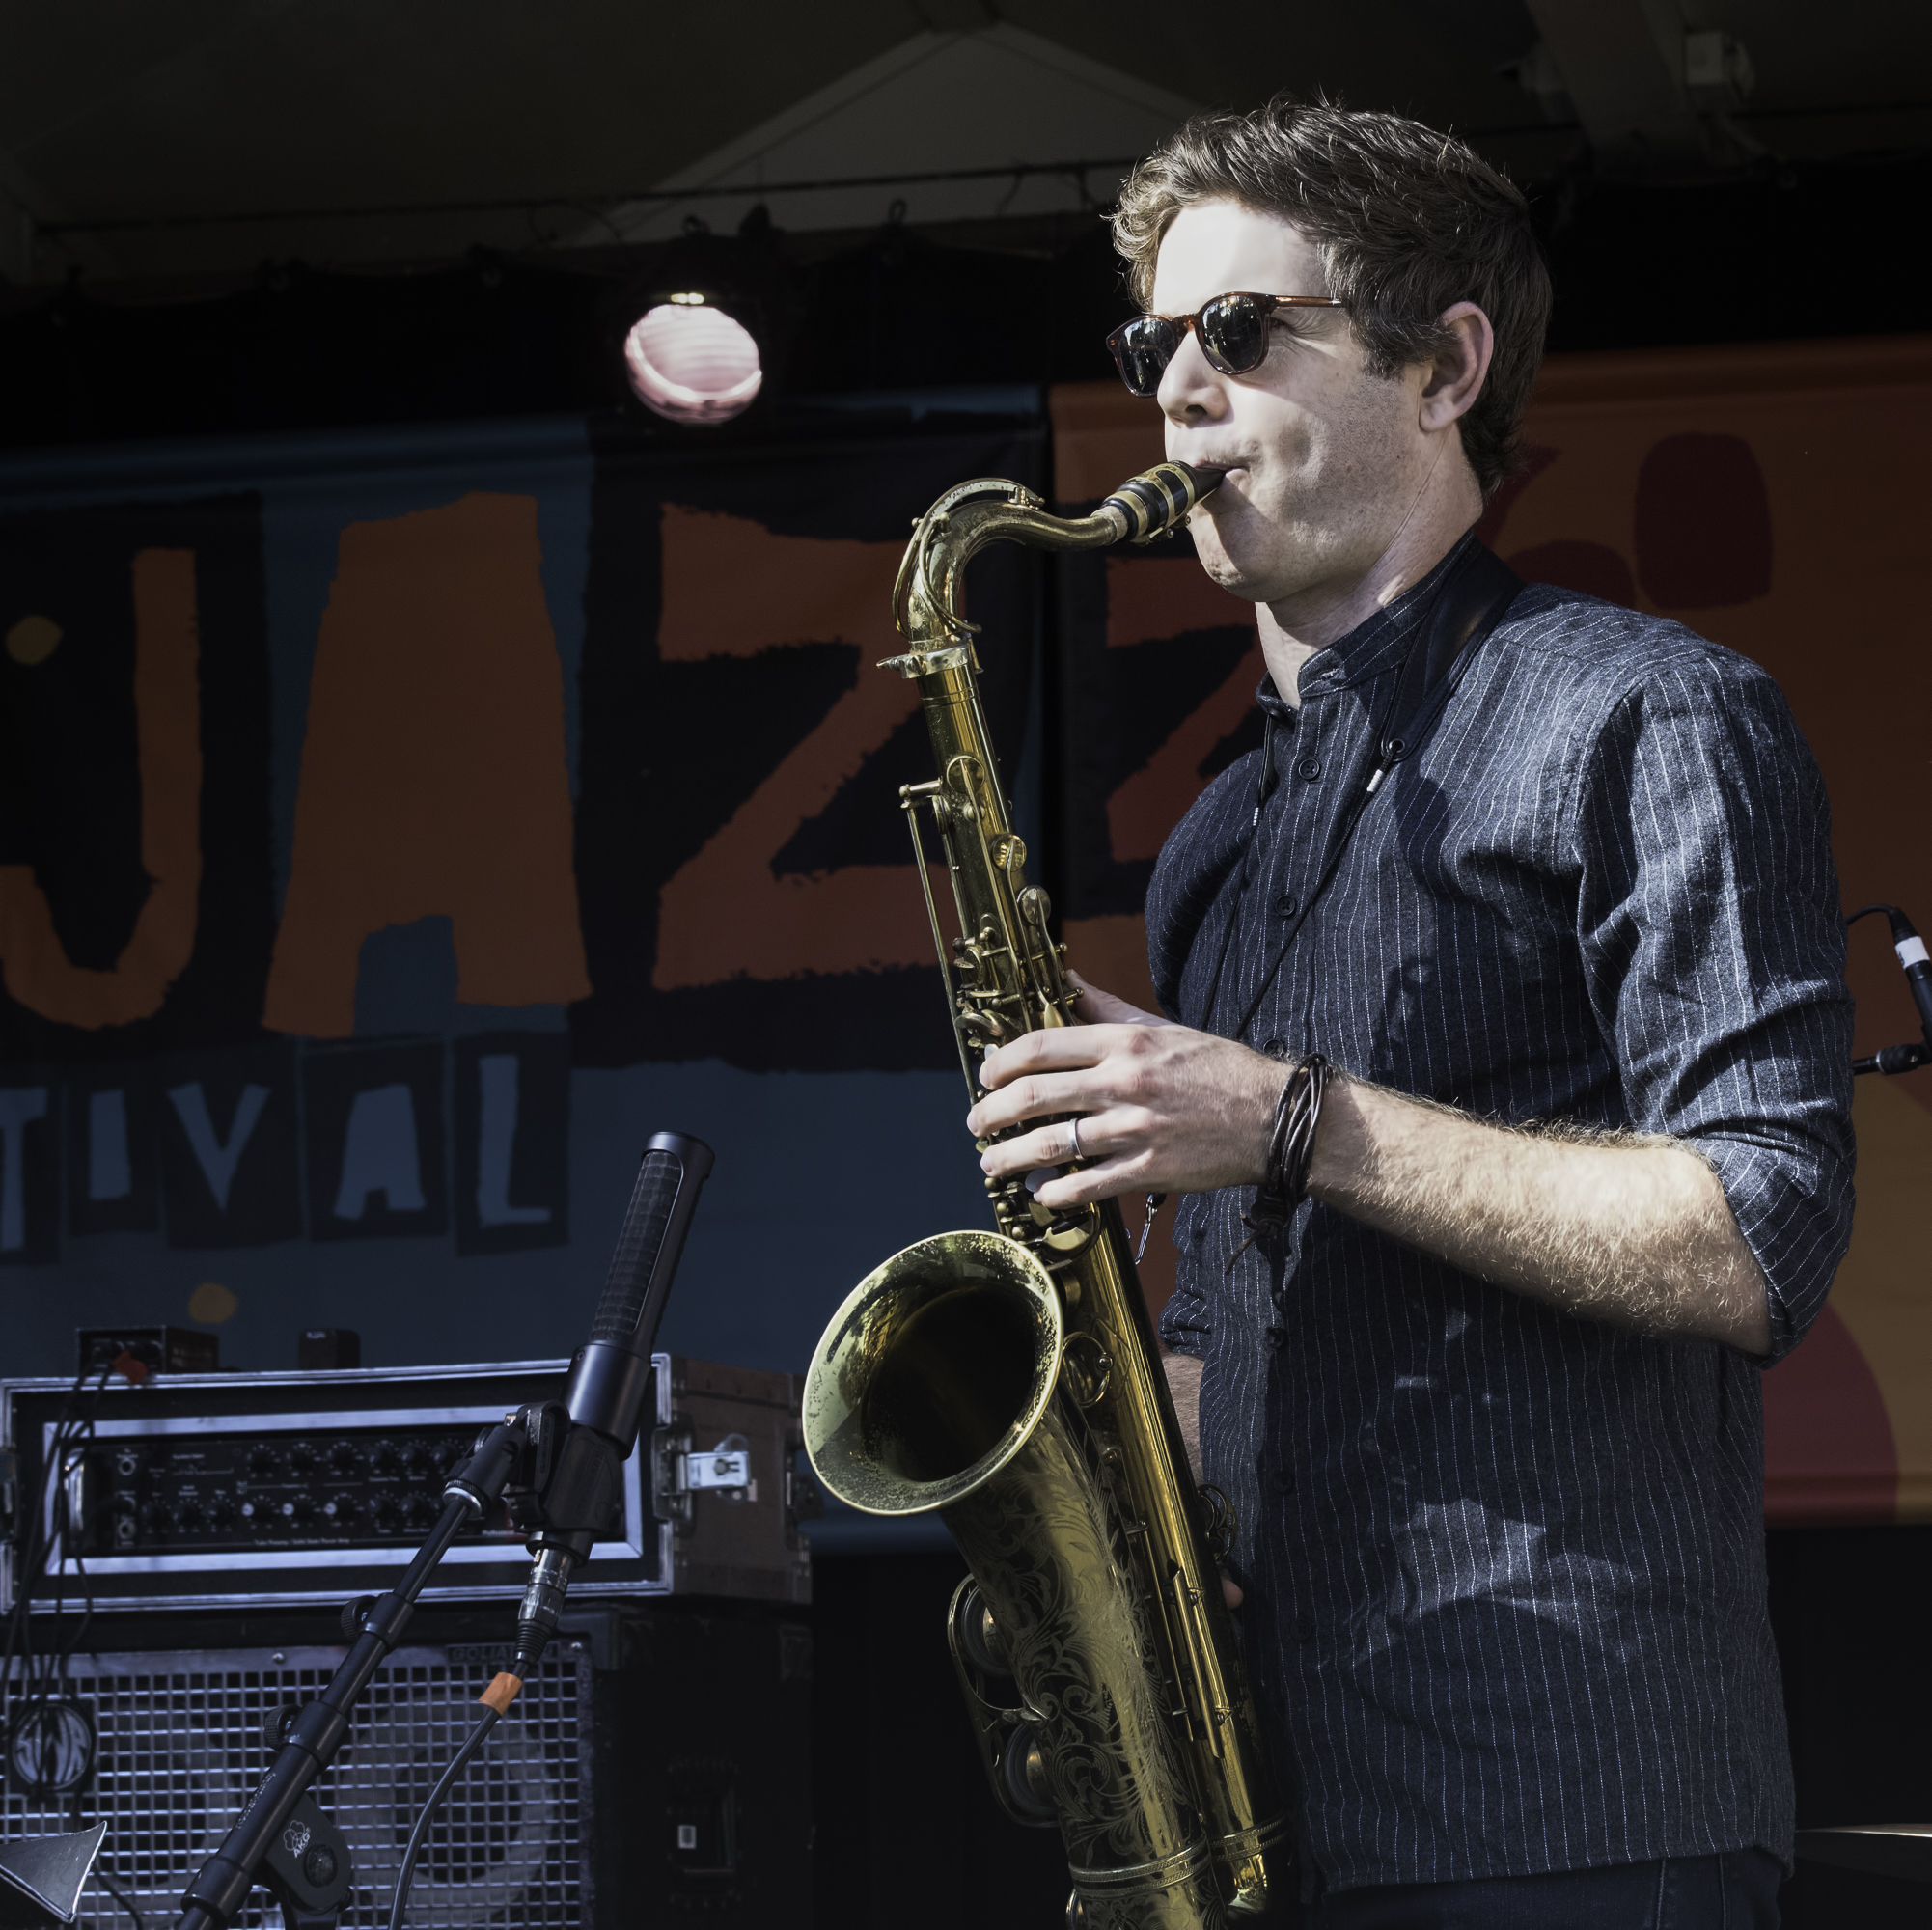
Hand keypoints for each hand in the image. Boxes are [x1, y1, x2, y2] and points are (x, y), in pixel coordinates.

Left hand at [966, 971, 1288, 1212]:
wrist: (1273, 1115)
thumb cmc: (1216, 1068)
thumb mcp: (1161, 1027)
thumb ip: (1107, 1009)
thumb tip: (1066, 979)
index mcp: (1124, 1044)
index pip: (1041, 1046)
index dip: (1001, 1062)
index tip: (985, 1074)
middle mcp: (1124, 1084)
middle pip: (1034, 1096)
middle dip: (991, 1113)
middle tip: (976, 1124)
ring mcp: (1136, 1130)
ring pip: (1053, 1145)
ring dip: (1011, 1157)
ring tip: (992, 1164)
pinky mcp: (1151, 1170)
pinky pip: (1089, 1185)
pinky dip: (1056, 1192)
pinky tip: (1040, 1193)